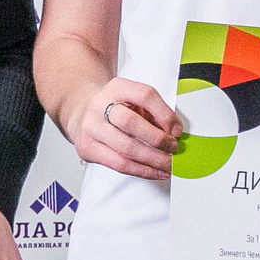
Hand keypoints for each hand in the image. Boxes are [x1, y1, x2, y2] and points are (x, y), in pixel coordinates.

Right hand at [69, 75, 183, 180]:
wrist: (82, 113)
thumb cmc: (116, 108)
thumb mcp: (134, 101)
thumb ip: (154, 112)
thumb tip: (175, 134)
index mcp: (117, 87)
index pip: (144, 96)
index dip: (164, 114)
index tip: (177, 130)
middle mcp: (100, 105)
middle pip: (130, 123)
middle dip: (157, 139)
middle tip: (173, 148)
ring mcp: (91, 128)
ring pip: (126, 148)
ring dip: (153, 160)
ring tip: (168, 165)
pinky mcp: (88, 149)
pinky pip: (119, 165)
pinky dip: (142, 171)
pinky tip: (156, 172)